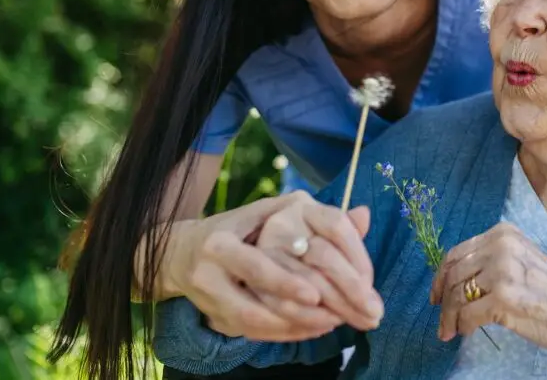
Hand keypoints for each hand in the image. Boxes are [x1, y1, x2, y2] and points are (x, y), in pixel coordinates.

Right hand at [167, 191, 380, 341]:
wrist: (182, 253)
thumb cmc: (240, 228)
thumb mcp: (269, 213)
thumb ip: (316, 216)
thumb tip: (364, 214)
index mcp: (226, 236)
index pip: (259, 263)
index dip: (286, 282)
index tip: (317, 295)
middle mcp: (213, 264)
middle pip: (256, 296)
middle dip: (296, 310)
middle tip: (335, 317)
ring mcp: (209, 292)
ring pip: (253, 318)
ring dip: (295, 326)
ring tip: (331, 323)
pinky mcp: (213, 314)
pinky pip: (251, 331)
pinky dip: (284, 333)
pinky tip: (313, 329)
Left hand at [430, 222, 546, 350]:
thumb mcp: (520, 259)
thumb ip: (490, 260)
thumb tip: (454, 280)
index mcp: (502, 234)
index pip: (457, 253)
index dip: (440, 276)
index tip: (435, 295)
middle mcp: (500, 247)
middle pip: (454, 274)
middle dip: (443, 300)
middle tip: (442, 319)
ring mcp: (502, 272)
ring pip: (457, 295)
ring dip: (449, 317)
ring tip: (449, 331)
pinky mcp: (504, 299)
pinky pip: (468, 315)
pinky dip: (462, 326)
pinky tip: (465, 332)